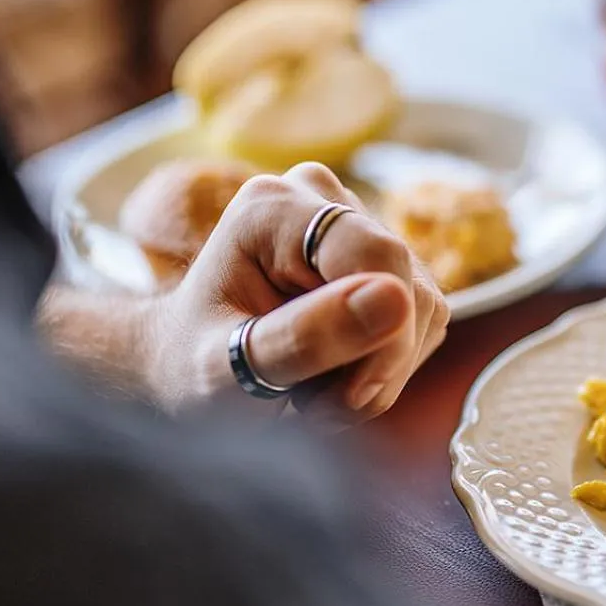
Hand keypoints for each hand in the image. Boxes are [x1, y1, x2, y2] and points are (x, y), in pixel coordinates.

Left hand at [146, 162, 447, 421]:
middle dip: (376, 363)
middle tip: (316, 406)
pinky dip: (389, 365)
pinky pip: (423, 319)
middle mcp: (320, 199)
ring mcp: (356, 227)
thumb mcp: (229, 369)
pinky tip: (338, 376)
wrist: (182, 371)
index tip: (348, 398)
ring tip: (316, 393)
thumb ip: (303, 338)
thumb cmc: (193, 369)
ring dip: (381, 371)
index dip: (383, 336)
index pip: (377, 257)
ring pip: (423, 307)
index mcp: (273, 208)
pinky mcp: (382, 264)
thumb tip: (395, 301)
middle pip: (406, 285)